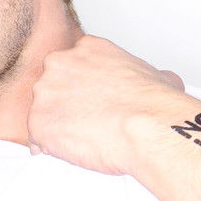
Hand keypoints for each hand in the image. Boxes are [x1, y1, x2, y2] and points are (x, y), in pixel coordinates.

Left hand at [27, 35, 184, 174]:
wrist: (145, 127)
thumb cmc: (153, 105)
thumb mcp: (157, 75)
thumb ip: (146, 74)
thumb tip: (164, 80)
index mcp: (86, 49)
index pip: (71, 65)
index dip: (79, 87)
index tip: (89, 101)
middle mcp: (61, 64)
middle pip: (52, 86)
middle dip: (64, 105)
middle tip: (86, 122)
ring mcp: (45, 92)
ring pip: (42, 111)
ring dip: (56, 126)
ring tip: (81, 139)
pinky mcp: (38, 121)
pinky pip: (36, 137)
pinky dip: (49, 147)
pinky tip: (69, 151)